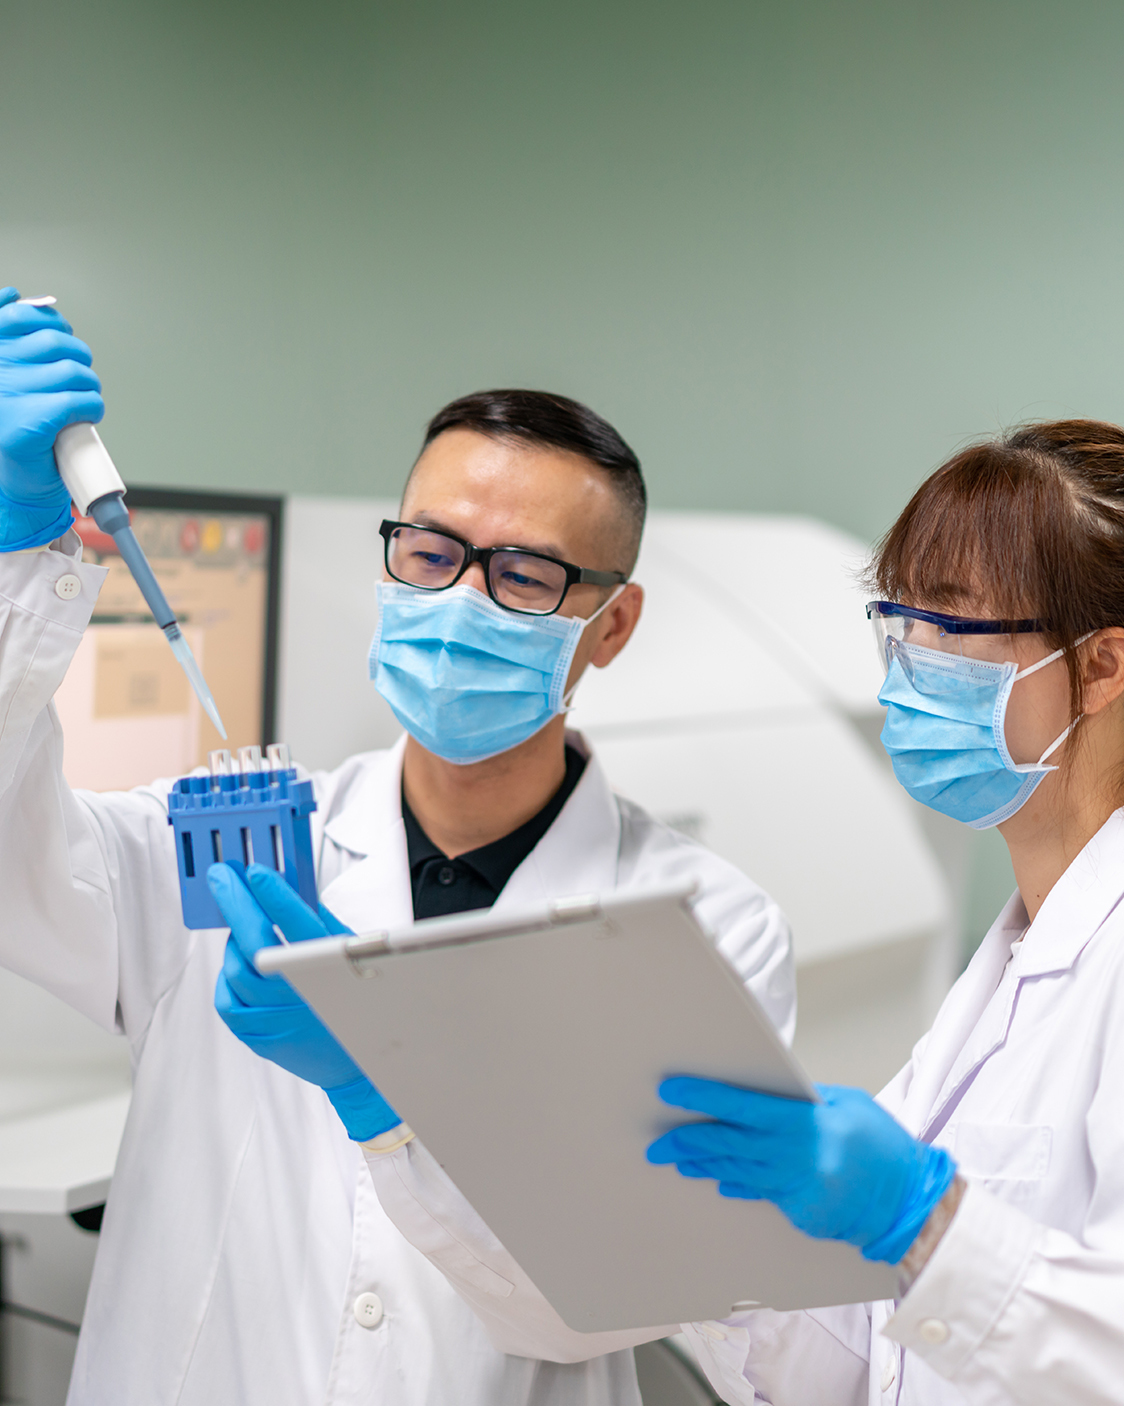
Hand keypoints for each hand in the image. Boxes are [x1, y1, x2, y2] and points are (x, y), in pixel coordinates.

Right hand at [0, 287, 103, 549]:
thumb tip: (18, 296)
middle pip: (54, 341)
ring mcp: (3, 397)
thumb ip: (12, 336)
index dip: (51, 321)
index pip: (20, 314)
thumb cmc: (18, 428)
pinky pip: (76, 400)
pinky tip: (87, 417)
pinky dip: (91, 408)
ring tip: (82, 403)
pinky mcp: (23, 423)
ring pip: (72, 371)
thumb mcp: (11, 374)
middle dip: (78, 359)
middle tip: (79, 382)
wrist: (19, 485)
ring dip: (89, 387)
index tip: (62, 337)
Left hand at [208, 862, 401, 1141]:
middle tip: (221, 878)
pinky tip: (240, 966)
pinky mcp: (257, 1037)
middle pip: (256, 944)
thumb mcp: (350, 956)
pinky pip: (227, 999)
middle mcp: (300, 994)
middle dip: (235, 904)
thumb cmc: (354, 1001)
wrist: (353, 1065)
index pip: (298, 925)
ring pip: (236, 969)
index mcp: (329, 970)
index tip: (254, 872)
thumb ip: (320, 923)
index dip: (274, 895)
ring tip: (244, 929)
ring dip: (235, 942)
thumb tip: (289, 887)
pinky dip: (228, 977)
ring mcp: (275, 1018)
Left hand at [647, 1077, 955, 1264]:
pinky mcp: (797, 1213)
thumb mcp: (848, 1103)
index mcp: (805, 1123)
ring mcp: (794, 1190)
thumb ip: (804, 1099)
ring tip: (676, 1158)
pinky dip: (735, 1184)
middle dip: (686, 1142)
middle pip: (726, 1146)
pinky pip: (757, 1194)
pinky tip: (716, 1179)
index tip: (671, 1090)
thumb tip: (765, 1091)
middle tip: (657, 1140)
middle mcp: (793, 1158)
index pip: (740, 1106)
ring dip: (702, 1165)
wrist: (910, 1203)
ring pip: (734, 1172)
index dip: (702, 1097)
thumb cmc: (883, 1145)